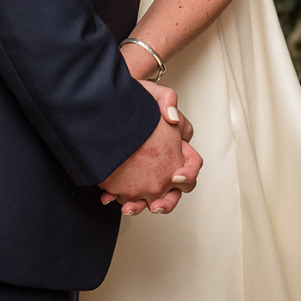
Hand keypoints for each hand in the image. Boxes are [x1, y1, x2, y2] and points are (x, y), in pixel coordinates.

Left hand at [98, 82, 202, 214]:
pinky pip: (126, 192)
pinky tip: (107, 197)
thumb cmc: (138, 97)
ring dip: (140, 206)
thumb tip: (172, 118)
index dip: (188, 173)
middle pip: (175, 190)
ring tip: (128, 207)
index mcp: (178, 146)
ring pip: (150, 197)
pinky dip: (118, 197)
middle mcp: (164, 163)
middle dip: (166, 202)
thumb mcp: (155, 93)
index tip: (175, 177)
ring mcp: (145, 171)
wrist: (110, 104)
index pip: (192, 164)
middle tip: (156, 205)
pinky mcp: (126, 174)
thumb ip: (167, 100)